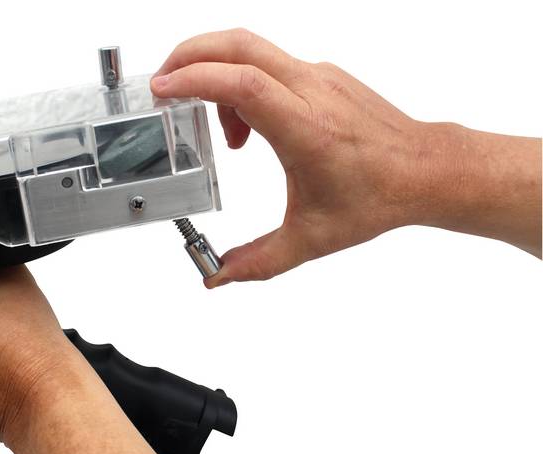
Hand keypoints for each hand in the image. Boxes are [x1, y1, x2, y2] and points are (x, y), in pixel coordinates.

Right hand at [151, 28, 541, 286]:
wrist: (424, 170)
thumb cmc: (377, 197)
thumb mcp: (310, 239)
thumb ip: (257, 262)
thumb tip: (218, 276)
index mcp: (306, 129)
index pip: (243, 83)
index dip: (196, 80)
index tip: (163, 91)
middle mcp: (311, 91)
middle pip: (239, 45)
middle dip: (190, 56)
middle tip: (163, 84)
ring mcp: (318, 76)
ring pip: (251, 50)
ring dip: (216, 76)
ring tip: (221, 134)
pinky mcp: (321, 74)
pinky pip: (268, 64)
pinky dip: (241, 84)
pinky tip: (248, 129)